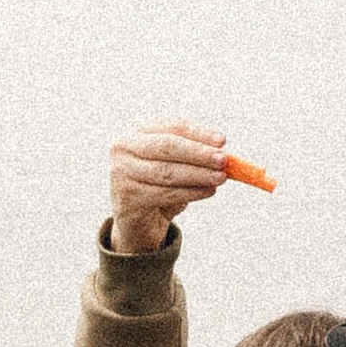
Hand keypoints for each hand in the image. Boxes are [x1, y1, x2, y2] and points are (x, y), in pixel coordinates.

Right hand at [107, 121, 231, 254]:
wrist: (137, 219)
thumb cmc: (160, 185)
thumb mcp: (175, 164)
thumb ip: (194, 155)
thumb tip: (223, 152)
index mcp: (138, 131)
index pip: (171, 127)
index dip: (198, 133)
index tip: (222, 141)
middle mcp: (124, 148)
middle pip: (167, 146)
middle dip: (199, 153)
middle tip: (223, 160)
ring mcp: (122, 172)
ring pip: (167, 172)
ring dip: (199, 174)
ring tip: (221, 178)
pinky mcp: (127, 196)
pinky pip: (165, 193)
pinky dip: (191, 192)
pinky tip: (209, 191)